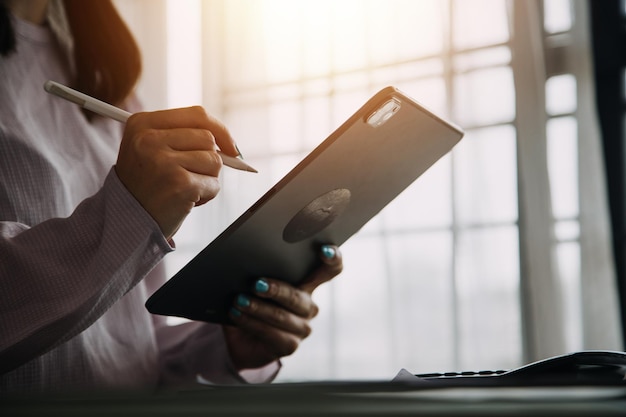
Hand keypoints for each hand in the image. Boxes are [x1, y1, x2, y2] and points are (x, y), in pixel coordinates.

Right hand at [115, 106, 238, 239]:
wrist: (127, 219)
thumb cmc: (146, 183)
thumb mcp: (151, 148)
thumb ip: (184, 135)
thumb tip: (232, 145)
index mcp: (142, 123)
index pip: (197, 115)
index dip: (220, 129)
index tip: (230, 146)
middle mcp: (150, 139)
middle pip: (208, 138)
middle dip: (208, 159)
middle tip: (189, 174)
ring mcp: (164, 161)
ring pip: (214, 161)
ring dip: (206, 178)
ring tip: (183, 187)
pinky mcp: (180, 184)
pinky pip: (214, 184)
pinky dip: (206, 195)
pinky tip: (185, 199)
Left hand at [223, 245, 342, 369]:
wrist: (239, 338)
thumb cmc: (249, 300)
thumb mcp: (253, 282)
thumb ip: (257, 269)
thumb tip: (245, 257)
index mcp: (307, 283)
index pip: (330, 269)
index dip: (333, 259)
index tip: (323, 250)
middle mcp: (309, 305)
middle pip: (297, 296)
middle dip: (276, 289)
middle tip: (256, 284)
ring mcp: (302, 327)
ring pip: (282, 316)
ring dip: (258, 308)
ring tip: (239, 301)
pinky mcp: (290, 346)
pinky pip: (272, 334)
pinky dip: (251, 323)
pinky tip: (237, 315)